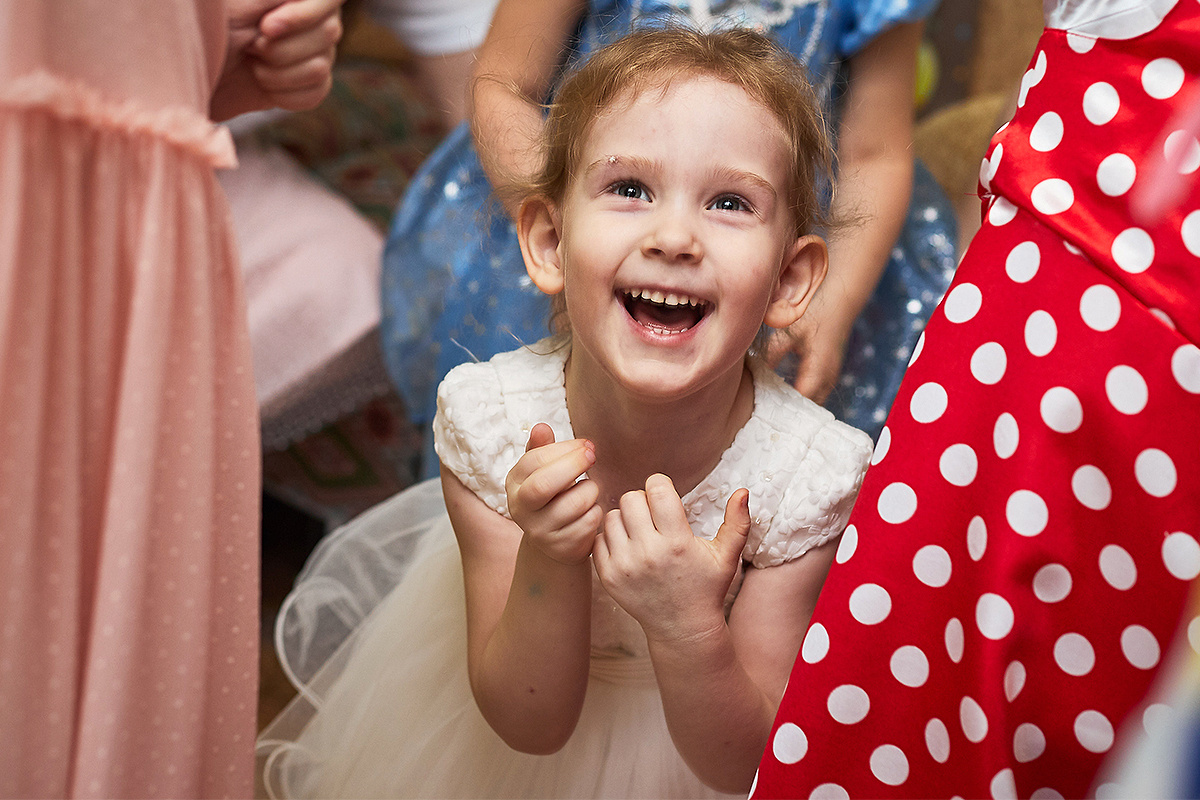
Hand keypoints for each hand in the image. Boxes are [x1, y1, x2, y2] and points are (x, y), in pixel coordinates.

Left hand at [211, 0, 343, 120]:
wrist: (193, 67)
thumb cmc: (209, 23)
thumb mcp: (242, 0)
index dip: (303, 17)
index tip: (266, 28)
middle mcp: (312, 15)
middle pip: (329, 32)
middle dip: (282, 48)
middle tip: (249, 46)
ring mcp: (315, 50)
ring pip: (322, 66)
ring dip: (278, 73)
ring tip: (251, 63)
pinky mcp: (309, 83)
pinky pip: (316, 92)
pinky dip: (285, 94)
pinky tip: (263, 84)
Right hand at [505, 423, 601, 564]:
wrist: (555, 541)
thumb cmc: (553, 495)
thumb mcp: (543, 470)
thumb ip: (542, 448)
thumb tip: (541, 427)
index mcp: (514, 484)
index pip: (534, 460)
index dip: (564, 449)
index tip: (586, 445)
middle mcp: (520, 509)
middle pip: (544, 484)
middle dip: (574, 465)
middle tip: (593, 455)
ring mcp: (539, 532)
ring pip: (574, 503)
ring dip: (591, 490)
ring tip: (590, 489)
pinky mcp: (561, 548)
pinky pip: (589, 522)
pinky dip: (596, 511)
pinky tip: (591, 510)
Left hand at [594, 475, 750, 641]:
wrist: (683, 629)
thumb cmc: (706, 588)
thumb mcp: (727, 557)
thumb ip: (738, 522)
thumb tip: (743, 492)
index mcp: (677, 543)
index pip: (656, 490)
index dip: (661, 486)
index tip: (666, 496)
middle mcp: (648, 553)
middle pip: (630, 498)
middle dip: (643, 501)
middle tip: (653, 514)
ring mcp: (624, 566)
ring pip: (612, 517)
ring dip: (626, 519)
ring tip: (641, 531)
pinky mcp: (608, 577)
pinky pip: (598, 539)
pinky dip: (611, 539)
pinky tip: (628, 547)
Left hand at [767, 308, 851, 404]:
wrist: (840, 308)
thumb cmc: (814, 318)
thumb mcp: (790, 334)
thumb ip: (773, 353)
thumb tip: (755, 371)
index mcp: (818, 369)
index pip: (800, 398)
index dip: (784, 406)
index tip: (766, 410)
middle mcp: (828, 378)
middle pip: (808, 406)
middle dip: (790, 410)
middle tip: (768, 413)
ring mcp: (832, 378)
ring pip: (815, 402)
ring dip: (799, 405)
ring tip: (776, 407)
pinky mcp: (831, 376)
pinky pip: (819, 395)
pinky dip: (805, 398)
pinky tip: (788, 396)